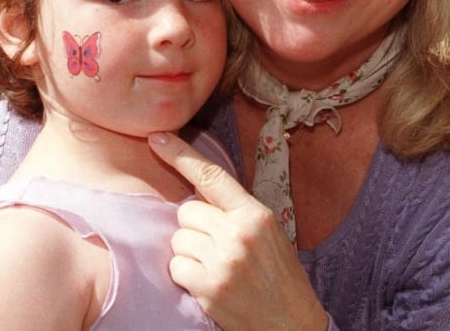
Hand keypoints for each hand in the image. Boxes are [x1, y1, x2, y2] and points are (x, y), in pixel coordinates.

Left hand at [149, 132, 328, 330]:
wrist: (291, 324)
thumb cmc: (279, 275)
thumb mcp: (267, 232)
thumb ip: (235, 210)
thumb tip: (196, 187)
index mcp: (255, 214)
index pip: (212, 176)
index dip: (181, 154)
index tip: (157, 137)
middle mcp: (238, 234)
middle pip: (186, 212)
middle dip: (195, 227)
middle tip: (217, 246)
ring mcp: (222, 262)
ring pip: (178, 239)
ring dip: (189, 252)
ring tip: (215, 266)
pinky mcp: (208, 289)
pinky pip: (176, 267)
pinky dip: (186, 275)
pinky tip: (208, 283)